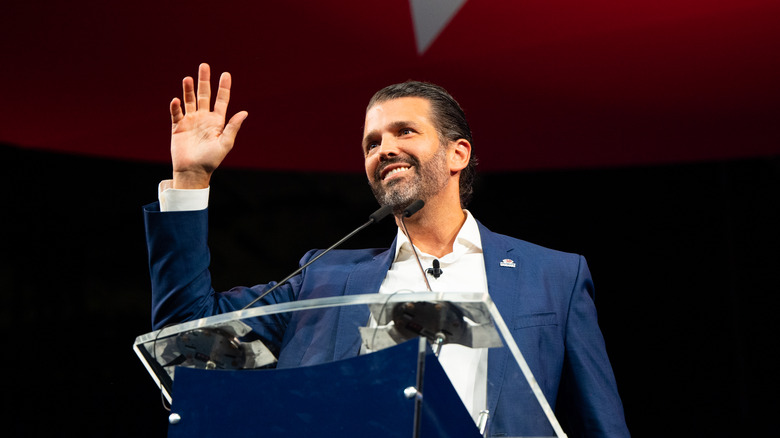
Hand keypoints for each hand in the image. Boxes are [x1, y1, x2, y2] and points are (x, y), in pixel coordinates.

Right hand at [169, 63, 247, 188]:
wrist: (193, 172)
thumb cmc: (211, 160)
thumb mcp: (225, 143)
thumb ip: (233, 127)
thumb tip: (245, 112)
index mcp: (217, 122)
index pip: (221, 100)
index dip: (224, 87)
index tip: (226, 74)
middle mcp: (203, 118)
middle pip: (204, 95)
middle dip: (204, 81)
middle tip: (204, 66)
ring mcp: (190, 121)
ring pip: (189, 100)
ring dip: (188, 90)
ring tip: (188, 78)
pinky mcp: (178, 127)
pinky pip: (176, 113)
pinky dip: (176, 106)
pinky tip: (177, 100)